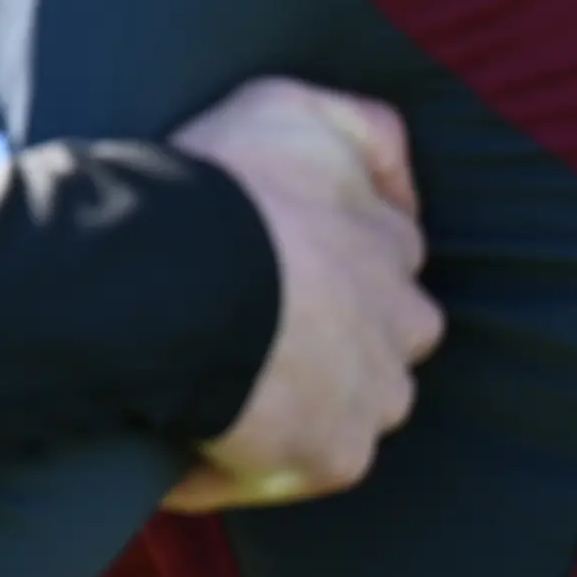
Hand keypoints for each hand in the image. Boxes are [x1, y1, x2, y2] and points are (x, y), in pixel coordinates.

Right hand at [157, 78, 439, 513]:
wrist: (175, 277)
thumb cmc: (221, 185)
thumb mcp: (289, 106)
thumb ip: (357, 127)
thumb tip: (395, 176)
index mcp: (390, 242)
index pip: (390, 255)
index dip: (334, 262)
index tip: (278, 268)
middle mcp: (401, 320)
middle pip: (387, 338)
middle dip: (339, 339)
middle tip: (253, 331)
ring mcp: (373, 395)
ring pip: (353, 409)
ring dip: (303, 405)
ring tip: (220, 392)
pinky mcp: (331, 458)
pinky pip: (288, 471)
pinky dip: (239, 465)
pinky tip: (184, 442)